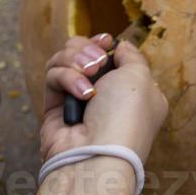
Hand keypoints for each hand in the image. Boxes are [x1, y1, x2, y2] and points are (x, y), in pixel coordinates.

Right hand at [40, 33, 168, 164]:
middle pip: (84, 51)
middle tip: (97, 63)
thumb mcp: (141, 78)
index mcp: (131, 90)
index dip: (105, 44)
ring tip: (88, 75)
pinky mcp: (55, 105)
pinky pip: (53, 75)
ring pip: (65, 59)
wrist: (99, 153)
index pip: (112, 55)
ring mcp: (78, 99)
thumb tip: (119, 46)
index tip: (106, 41)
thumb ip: (131, 56)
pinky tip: (81, 94)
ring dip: (75, 61)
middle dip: (88, 49)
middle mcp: (104, 94)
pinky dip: (66, 79)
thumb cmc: (126, 116)